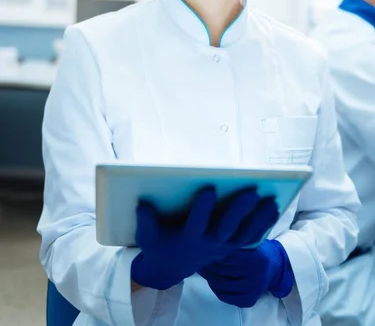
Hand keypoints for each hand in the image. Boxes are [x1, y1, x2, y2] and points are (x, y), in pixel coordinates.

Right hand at [131, 187, 278, 290]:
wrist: (172, 266)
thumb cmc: (159, 244)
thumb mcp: (147, 237)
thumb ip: (146, 222)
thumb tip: (143, 204)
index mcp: (188, 239)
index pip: (197, 223)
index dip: (203, 207)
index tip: (209, 189)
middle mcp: (209, 243)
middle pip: (227, 226)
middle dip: (239, 209)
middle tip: (250, 191)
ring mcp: (223, 246)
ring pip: (244, 232)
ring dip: (258, 217)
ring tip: (271, 200)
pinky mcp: (232, 245)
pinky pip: (250, 236)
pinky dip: (263, 224)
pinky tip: (273, 208)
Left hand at [198, 239, 293, 307]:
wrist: (274, 267)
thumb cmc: (257, 249)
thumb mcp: (249, 239)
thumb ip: (234, 240)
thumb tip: (209, 236)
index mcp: (257, 258)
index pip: (227, 256)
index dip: (213, 250)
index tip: (201, 244)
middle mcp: (256, 276)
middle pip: (222, 271)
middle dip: (208, 263)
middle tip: (196, 254)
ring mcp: (253, 290)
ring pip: (221, 284)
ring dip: (208, 275)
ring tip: (200, 265)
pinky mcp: (248, 301)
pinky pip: (224, 296)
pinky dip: (214, 286)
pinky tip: (210, 278)